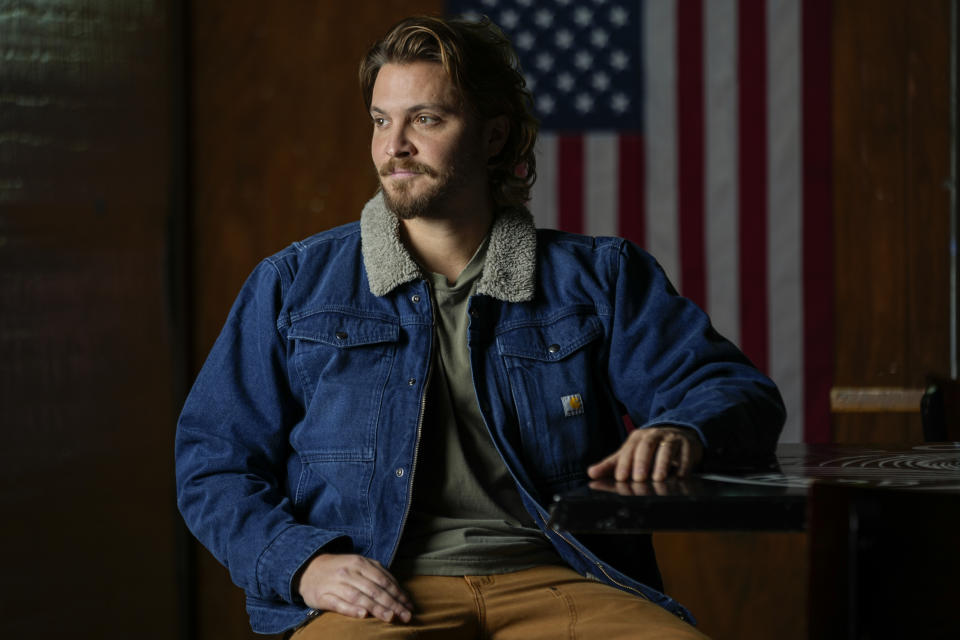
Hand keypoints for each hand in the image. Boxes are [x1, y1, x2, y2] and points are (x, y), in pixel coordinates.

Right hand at [296, 554, 412, 622]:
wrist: (308, 568)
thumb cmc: (340, 568)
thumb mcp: (359, 564)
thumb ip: (377, 573)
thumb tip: (398, 590)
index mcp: (359, 562)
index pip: (383, 580)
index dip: (398, 593)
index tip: (409, 605)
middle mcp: (348, 572)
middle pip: (374, 589)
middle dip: (392, 604)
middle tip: (405, 615)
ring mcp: (335, 584)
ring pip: (359, 597)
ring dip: (376, 608)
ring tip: (390, 617)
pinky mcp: (322, 596)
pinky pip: (338, 604)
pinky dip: (351, 610)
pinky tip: (362, 616)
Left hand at [586, 426, 702, 481]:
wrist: (678, 433)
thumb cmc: (649, 448)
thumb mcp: (629, 454)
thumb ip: (611, 464)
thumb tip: (591, 473)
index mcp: (638, 437)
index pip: (629, 448)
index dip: (625, 463)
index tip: (621, 477)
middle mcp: (655, 435)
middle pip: (647, 445)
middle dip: (642, 462)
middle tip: (638, 479)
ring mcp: (672, 438)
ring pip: (667, 448)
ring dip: (663, 463)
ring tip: (658, 479)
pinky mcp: (688, 445)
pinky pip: (686, 454)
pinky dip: (683, 465)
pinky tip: (679, 476)